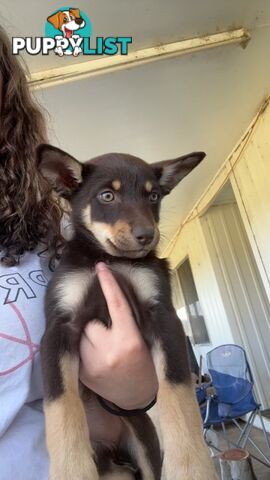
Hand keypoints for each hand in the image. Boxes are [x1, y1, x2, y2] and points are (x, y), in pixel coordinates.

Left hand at [79, 262, 157, 409]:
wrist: (136, 397)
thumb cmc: (145, 363)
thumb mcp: (143, 339)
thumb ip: (131, 320)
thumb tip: (115, 294)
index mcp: (130, 340)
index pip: (117, 305)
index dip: (109, 284)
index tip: (101, 267)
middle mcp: (109, 351)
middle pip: (92, 321)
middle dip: (98, 324)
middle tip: (109, 335)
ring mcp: (94, 364)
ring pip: (82, 334)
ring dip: (89, 336)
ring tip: (103, 349)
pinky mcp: (83, 374)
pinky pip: (77, 349)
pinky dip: (85, 350)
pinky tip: (97, 359)